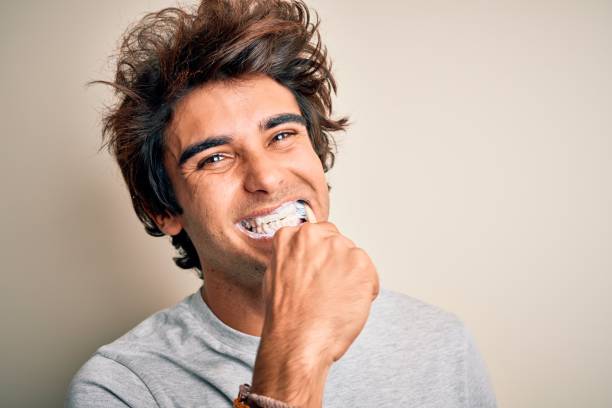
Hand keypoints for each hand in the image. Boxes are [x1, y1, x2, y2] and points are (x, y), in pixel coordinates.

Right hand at [251, 221, 378, 406]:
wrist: (297, 340)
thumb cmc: (286, 317)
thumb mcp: (276, 274)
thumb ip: (294, 256)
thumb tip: (309, 255)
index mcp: (291, 235)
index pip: (320, 234)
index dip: (323, 258)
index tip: (320, 274)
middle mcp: (315, 235)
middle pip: (340, 243)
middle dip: (338, 265)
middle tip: (328, 292)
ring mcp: (339, 248)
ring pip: (355, 259)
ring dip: (352, 278)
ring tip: (335, 302)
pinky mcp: (360, 263)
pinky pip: (371, 276)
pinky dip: (366, 291)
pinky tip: (347, 306)